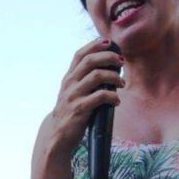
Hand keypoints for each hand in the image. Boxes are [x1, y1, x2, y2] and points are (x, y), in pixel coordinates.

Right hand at [50, 39, 123, 154]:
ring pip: (96, 76)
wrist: (57, 136)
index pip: (79, 54)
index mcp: (68, 78)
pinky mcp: (79, 109)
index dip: (94, 45)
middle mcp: (69, 84)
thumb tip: (106, 68)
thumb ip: (84, 81)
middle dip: (108, 57)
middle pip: (90, 61)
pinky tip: (116, 101)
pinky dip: (112, 96)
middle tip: (121, 62)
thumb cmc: (70, 112)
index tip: (109, 42)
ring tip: (122, 84)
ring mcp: (73, 96)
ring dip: (114, 77)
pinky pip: (99, 97)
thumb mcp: (73, 93)